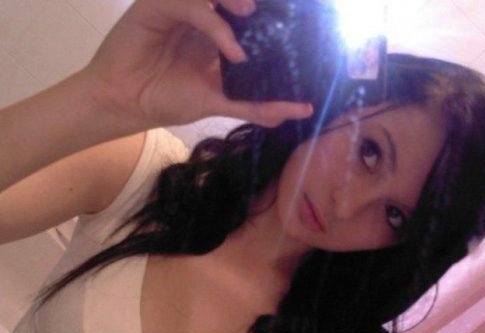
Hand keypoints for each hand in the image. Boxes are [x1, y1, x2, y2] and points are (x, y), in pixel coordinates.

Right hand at [84, 0, 313, 128]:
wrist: (125, 104)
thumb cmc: (166, 100)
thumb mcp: (217, 102)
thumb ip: (254, 105)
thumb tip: (296, 112)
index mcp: (214, 36)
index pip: (247, 18)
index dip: (270, 20)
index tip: (301, 31)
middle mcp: (201, 18)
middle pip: (231, 0)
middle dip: (257, 4)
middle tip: (284, 14)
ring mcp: (180, 9)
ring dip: (235, 1)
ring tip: (254, 15)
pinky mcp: (158, 5)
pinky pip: (193, 5)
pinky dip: (216, 26)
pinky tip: (233, 51)